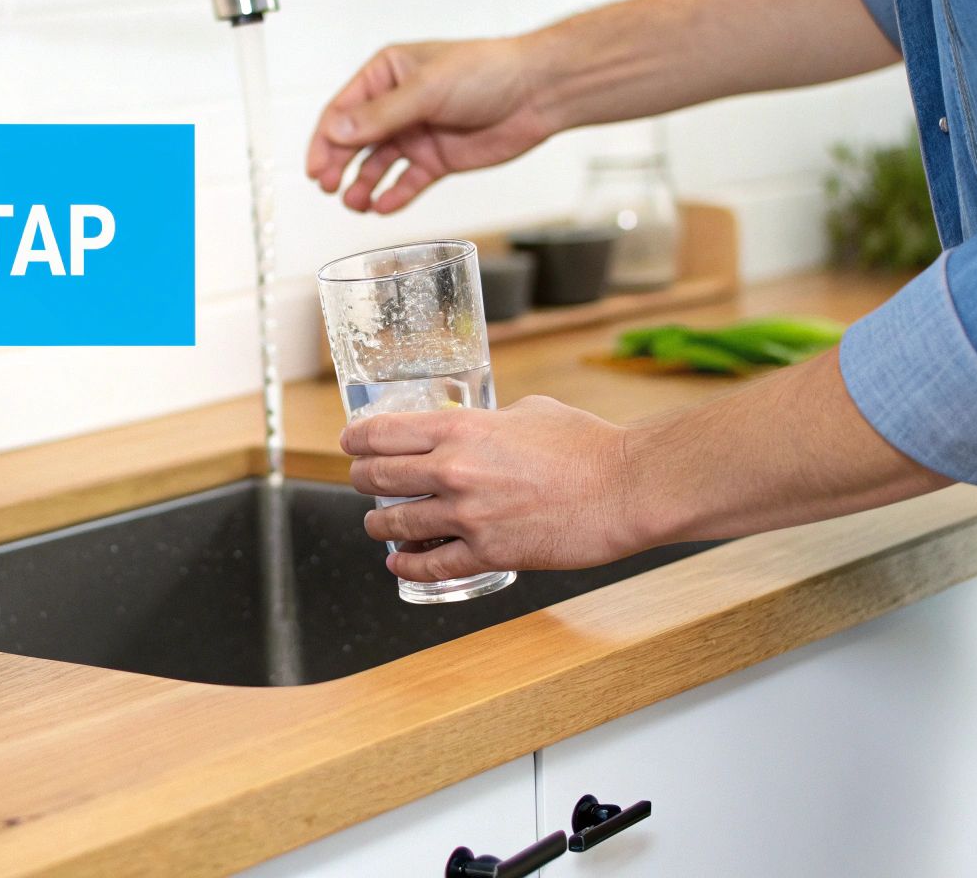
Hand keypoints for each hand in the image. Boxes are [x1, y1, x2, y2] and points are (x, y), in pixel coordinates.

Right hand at [305, 37, 556, 213]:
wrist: (537, 92)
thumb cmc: (485, 72)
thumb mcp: (427, 89)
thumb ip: (381, 115)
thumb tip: (336, 131)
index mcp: (387, 74)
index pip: (343, 110)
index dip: (325, 140)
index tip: (315, 168)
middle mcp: (397, 105)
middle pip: (355, 140)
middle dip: (338, 165)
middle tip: (328, 188)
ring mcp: (417, 133)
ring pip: (378, 165)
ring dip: (363, 184)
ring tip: (355, 203)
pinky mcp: (437, 159)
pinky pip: (408, 182)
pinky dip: (394, 195)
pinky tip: (382, 206)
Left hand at [341, 396, 646, 582]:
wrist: (626, 488)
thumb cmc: (589, 446)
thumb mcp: (529, 411)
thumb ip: (492, 420)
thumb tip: (478, 425)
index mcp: (460, 429)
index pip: (382, 433)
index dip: (356, 439)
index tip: (350, 443)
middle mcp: (454, 471)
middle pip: (377, 477)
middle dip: (360, 478)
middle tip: (360, 480)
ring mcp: (468, 516)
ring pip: (395, 524)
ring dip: (378, 524)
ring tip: (376, 525)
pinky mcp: (488, 553)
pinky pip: (431, 565)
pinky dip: (408, 565)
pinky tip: (400, 563)